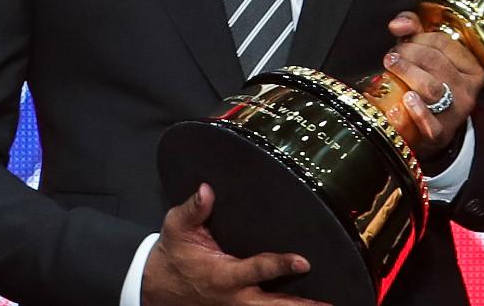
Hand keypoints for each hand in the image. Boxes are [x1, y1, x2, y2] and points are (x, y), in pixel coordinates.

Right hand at [142, 183, 329, 305]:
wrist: (155, 288)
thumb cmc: (171, 256)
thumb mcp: (177, 228)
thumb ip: (194, 209)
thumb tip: (207, 190)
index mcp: (224, 275)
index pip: (258, 270)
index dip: (281, 265)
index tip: (303, 262)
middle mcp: (235, 296)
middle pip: (274, 305)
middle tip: (328, 305)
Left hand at [382, 11, 483, 159]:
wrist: (430, 129)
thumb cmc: (429, 82)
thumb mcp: (429, 53)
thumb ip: (415, 30)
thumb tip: (398, 24)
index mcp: (471, 67)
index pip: (443, 43)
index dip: (417, 38)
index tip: (402, 41)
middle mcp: (468, 90)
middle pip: (435, 62)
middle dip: (408, 53)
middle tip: (392, 55)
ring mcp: (455, 112)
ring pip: (431, 86)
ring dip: (406, 72)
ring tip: (390, 66)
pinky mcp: (440, 134)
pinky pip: (431, 123)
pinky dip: (417, 111)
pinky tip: (407, 99)